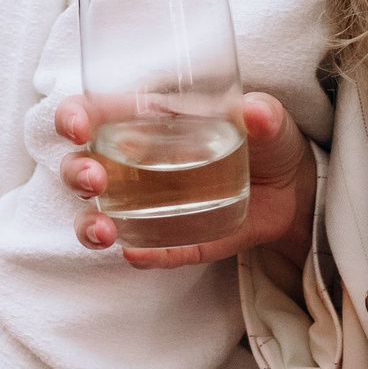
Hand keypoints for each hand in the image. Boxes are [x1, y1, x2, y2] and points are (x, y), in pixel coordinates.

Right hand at [57, 93, 318, 271]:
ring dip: (90, 224)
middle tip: (94, 180)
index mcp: (149, 120)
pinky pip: (149, 250)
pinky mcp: (174, 239)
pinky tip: (140, 255)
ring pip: (98, 216)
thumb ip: (263, 114)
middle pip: (82, 167)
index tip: (76, 127)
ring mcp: (150, 206)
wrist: (293, 188)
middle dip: (77, 173)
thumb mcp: (269, 118)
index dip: (74, 117)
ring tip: (104, 231)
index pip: (95, 113)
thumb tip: (256, 113)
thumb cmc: (267, 139)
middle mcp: (136, 163)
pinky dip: (142, 254)